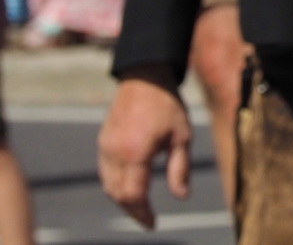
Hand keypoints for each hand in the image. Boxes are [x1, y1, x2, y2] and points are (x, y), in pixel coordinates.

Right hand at [98, 70, 193, 228]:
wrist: (145, 77)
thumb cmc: (168, 105)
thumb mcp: (182, 137)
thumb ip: (180, 168)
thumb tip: (182, 197)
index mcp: (136, 154)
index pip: (133, 195)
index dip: (142, 213)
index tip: (153, 224)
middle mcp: (115, 153)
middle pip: (118, 194)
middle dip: (132, 210)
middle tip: (147, 219)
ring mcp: (105, 148)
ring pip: (108, 185)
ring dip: (122, 199)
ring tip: (140, 207)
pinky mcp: (102, 142)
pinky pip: (105, 172)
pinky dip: (115, 185)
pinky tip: (129, 187)